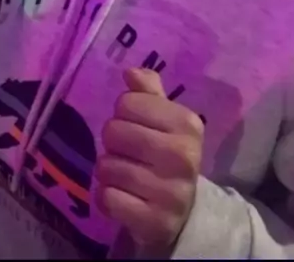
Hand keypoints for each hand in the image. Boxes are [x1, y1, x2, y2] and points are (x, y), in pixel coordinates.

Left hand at [96, 68, 203, 252]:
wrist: (184, 213)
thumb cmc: (168, 154)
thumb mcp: (165, 119)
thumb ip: (148, 92)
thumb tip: (129, 72)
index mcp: (187, 124)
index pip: (127, 102)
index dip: (123, 112)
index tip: (136, 124)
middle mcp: (183, 156)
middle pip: (113, 132)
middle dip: (113, 142)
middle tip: (127, 151)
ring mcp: (170, 192)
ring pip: (106, 166)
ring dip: (108, 170)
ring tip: (125, 174)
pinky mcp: (154, 222)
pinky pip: (107, 198)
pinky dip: (107, 196)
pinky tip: (122, 195)